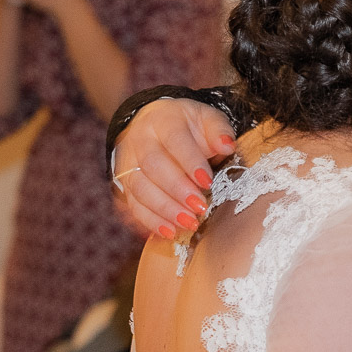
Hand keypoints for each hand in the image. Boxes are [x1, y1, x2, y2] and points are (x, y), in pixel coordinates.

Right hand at [110, 99, 236, 238]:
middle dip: (177, 190)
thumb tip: (227, 146)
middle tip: (200, 207)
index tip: (207, 182)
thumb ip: (218, 131)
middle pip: (153, 165)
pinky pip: (133, 204)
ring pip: (140, 187)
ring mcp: (128, 162)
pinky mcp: (125, 183)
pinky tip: (169, 232)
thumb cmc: (189, 127)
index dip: (190, 161)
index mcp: (162, 120)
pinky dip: (150, 220)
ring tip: (189, 223)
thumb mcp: (207, 119)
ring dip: (165, 209)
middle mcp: (140, 140)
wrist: (158, 127)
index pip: (174, 140)